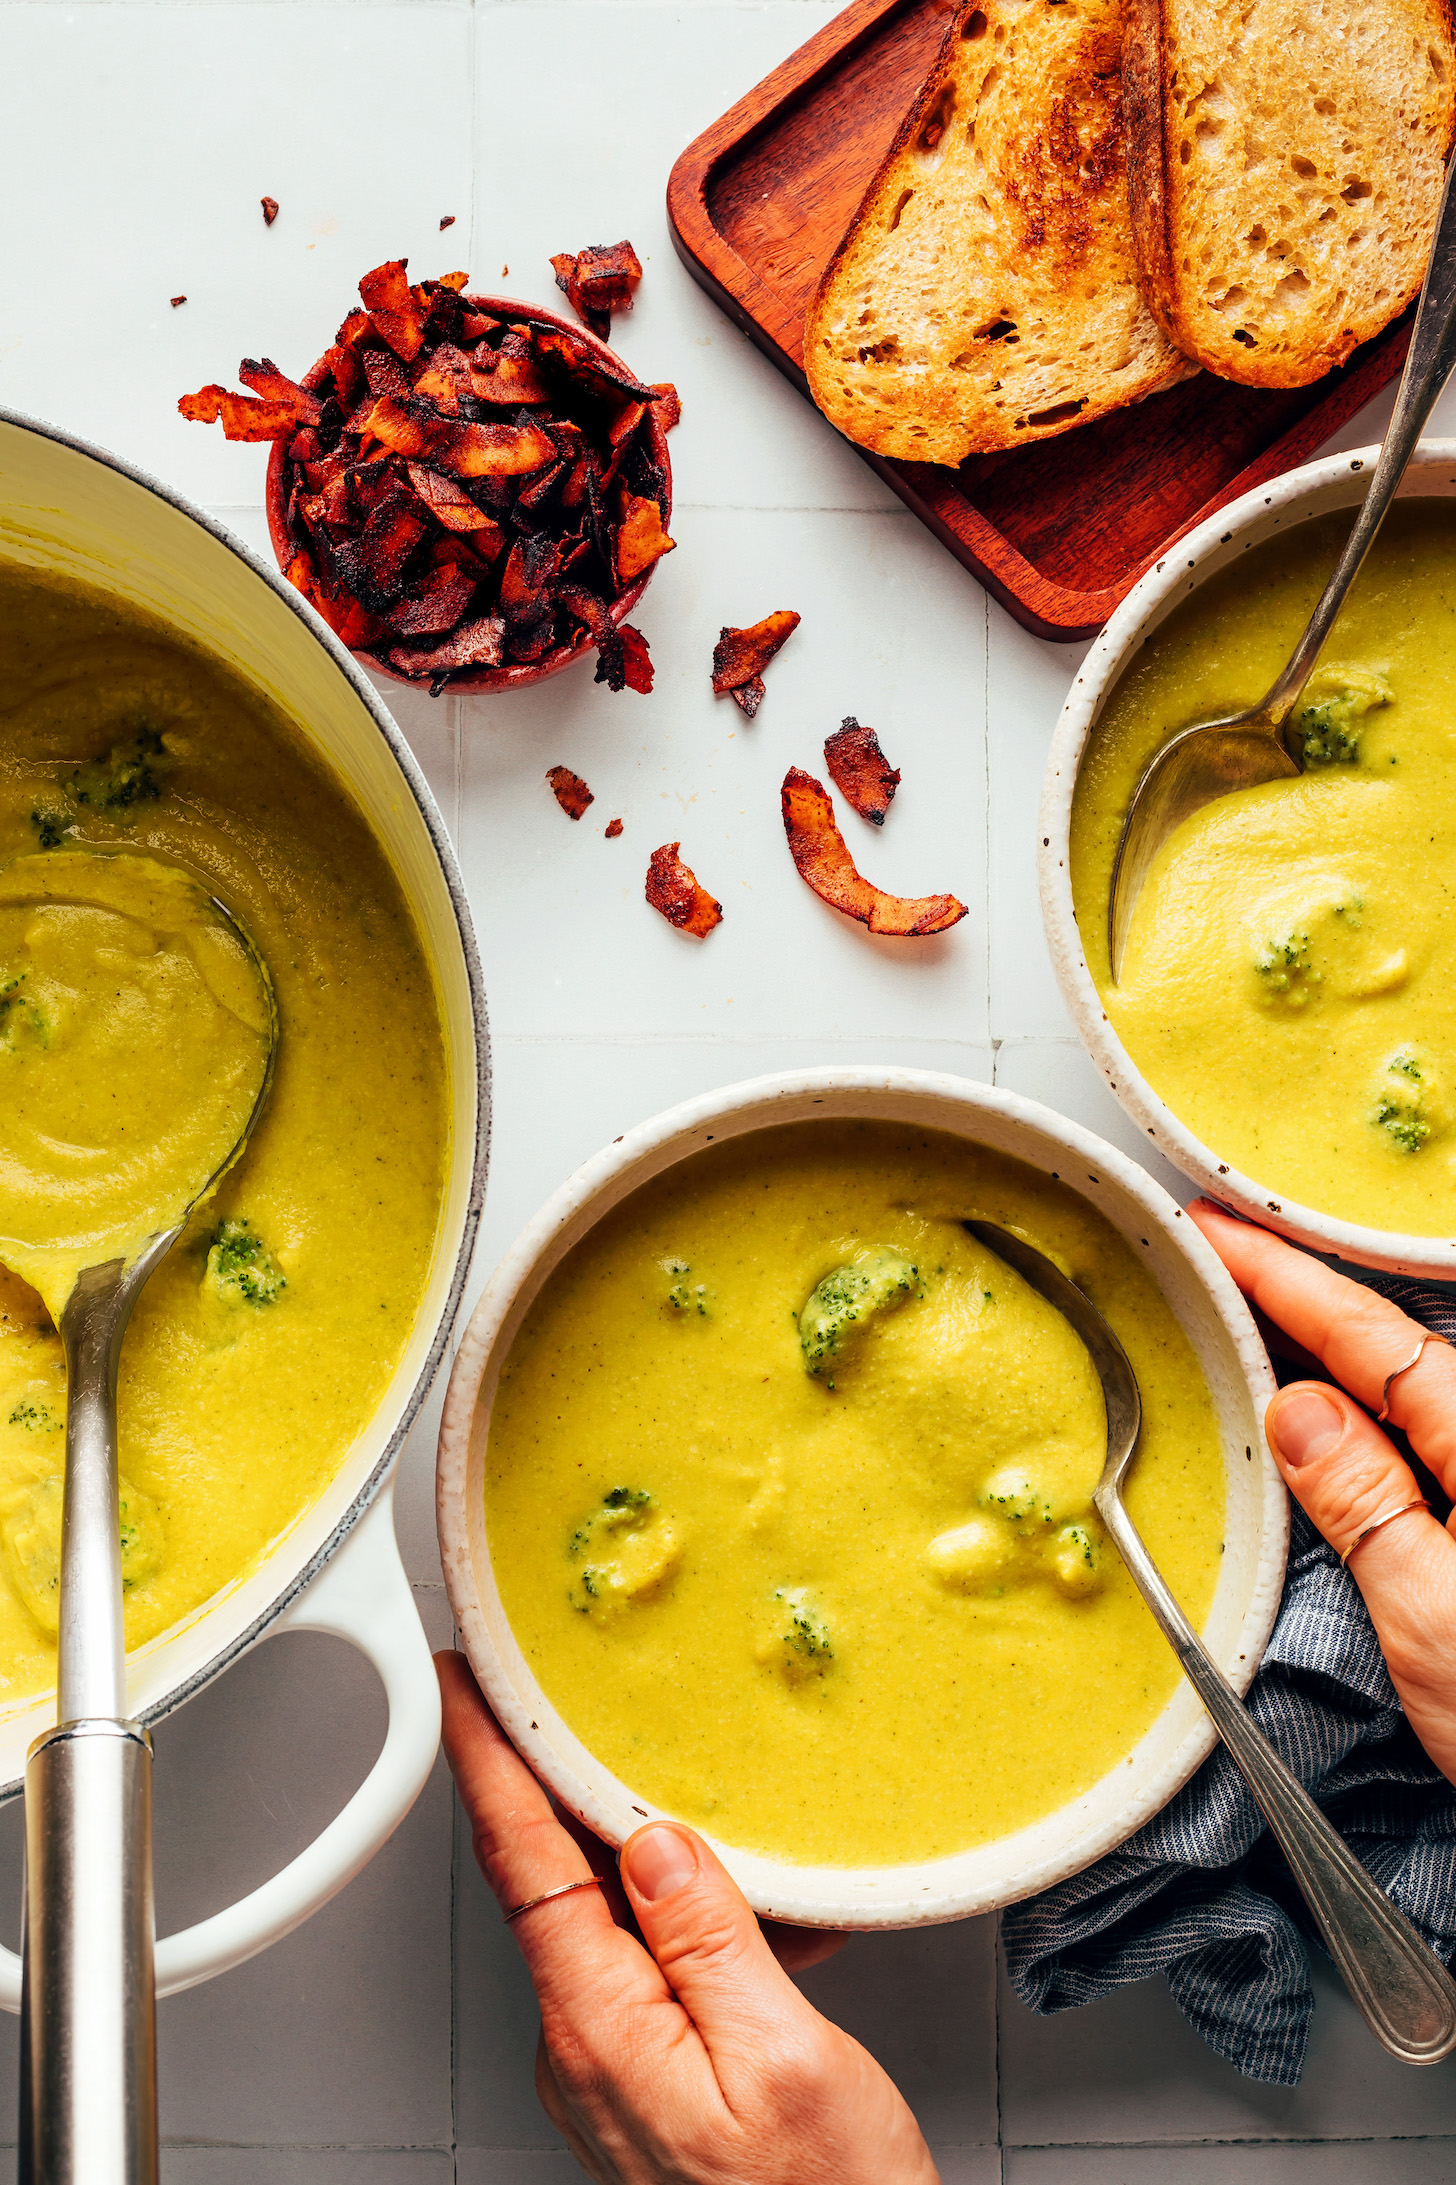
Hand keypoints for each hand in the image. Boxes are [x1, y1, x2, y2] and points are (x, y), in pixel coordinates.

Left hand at [436, 1653, 938, 2184]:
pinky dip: (699, 1921)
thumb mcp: (786, 2058)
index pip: (523, 1864)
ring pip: (613, 1918)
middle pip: (556, 1878)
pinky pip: (653, 1965)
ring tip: (724, 1821)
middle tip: (569, 1698)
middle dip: (567, 1783)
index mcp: (603, 2032)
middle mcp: (588, 2049)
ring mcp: (615, 2068)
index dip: (486, 1762)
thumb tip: (656, 1841)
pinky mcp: (650, 2082)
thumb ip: (710, 1940)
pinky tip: (764, 1919)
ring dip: (658, 1858)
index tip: (456, 1685)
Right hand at [1190, 1199, 1455, 1784]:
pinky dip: (1377, 1411)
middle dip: (1315, 1291)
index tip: (1214, 1234)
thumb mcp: (1435, 1619)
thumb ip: (1367, 1505)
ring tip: (1263, 1314)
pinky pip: (1435, 1438)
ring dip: (1343, 1349)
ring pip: (1423, 1389)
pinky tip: (1339, 1417)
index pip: (1377, 1339)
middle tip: (1228, 1253)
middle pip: (1405, 1345)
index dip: (1287, 1278)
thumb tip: (1299, 1408)